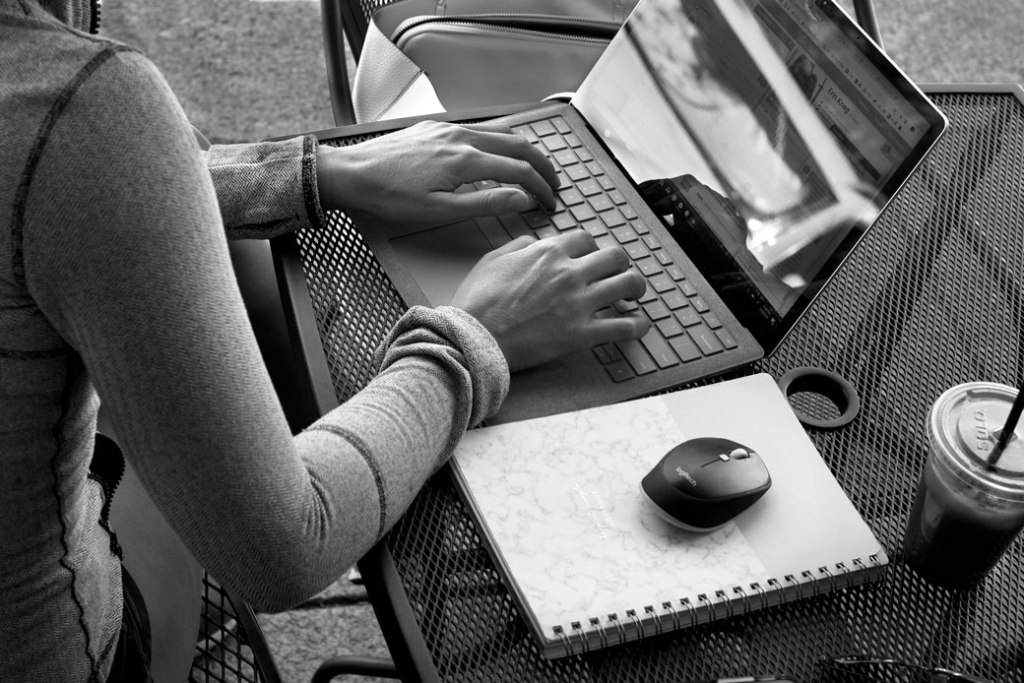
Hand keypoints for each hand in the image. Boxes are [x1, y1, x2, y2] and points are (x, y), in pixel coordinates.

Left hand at [316, 120, 558, 224]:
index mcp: (465, 160)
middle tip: (554, 183)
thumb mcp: (439, 211)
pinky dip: (500, 141)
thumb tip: (521, 199)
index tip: (548, 203)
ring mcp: (448, 129)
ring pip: (500, 133)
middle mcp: (461, 137)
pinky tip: (498, 153)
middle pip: (518, 144)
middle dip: (543, 165)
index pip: (519, 170)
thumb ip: (485, 202)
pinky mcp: (436, 128)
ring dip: (524, 151)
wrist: (350, 174)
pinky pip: (479, 129)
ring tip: (534, 168)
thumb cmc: (388, 196)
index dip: (540, 188)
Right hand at [450, 231, 650, 371]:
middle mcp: (569, 273)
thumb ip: (520, 245)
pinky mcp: (582, 334)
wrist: (472, 338)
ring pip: (628, 285)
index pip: (585, 239)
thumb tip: (536, 242)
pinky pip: (624, 327)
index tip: (591, 258)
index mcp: (548, 252)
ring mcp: (578, 303)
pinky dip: (637, 326)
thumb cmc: (477, 302)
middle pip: (615, 257)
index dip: (591, 248)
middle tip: (620, 272)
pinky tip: (640, 326)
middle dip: (621, 263)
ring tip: (636, 294)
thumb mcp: (493, 259)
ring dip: (637, 288)